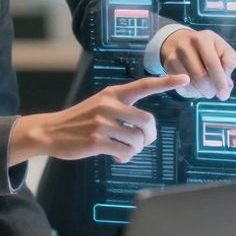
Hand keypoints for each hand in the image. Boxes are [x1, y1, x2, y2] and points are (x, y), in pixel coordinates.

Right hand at [10, 74, 188, 163]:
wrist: (50, 131)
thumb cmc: (81, 121)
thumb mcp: (100, 104)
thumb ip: (122, 108)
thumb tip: (146, 128)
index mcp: (113, 93)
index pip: (144, 85)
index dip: (166, 82)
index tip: (185, 78)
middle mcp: (109, 105)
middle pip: (147, 122)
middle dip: (148, 137)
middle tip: (139, 143)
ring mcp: (102, 123)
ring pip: (137, 140)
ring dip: (134, 150)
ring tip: (123, 149)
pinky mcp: (96, 141)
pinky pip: (125, 152)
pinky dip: (125, 158)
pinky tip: (116, 156)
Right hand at [161, 29, 235, 99]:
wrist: (180, 41)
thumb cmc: (207, 48)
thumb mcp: (222, 49)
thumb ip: (229, 62)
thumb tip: (227, 83)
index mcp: (203, 39)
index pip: (212, 63)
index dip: (219, 81)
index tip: (224, 95)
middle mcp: (186, 46)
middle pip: (200, 76)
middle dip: (210, 90)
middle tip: (215, 94)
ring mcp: (174, 56)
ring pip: (189, 84)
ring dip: (201, 92)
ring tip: (207, 90)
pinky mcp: (168, 66)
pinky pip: (181, 87)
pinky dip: (192, 93)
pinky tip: (197, 89)